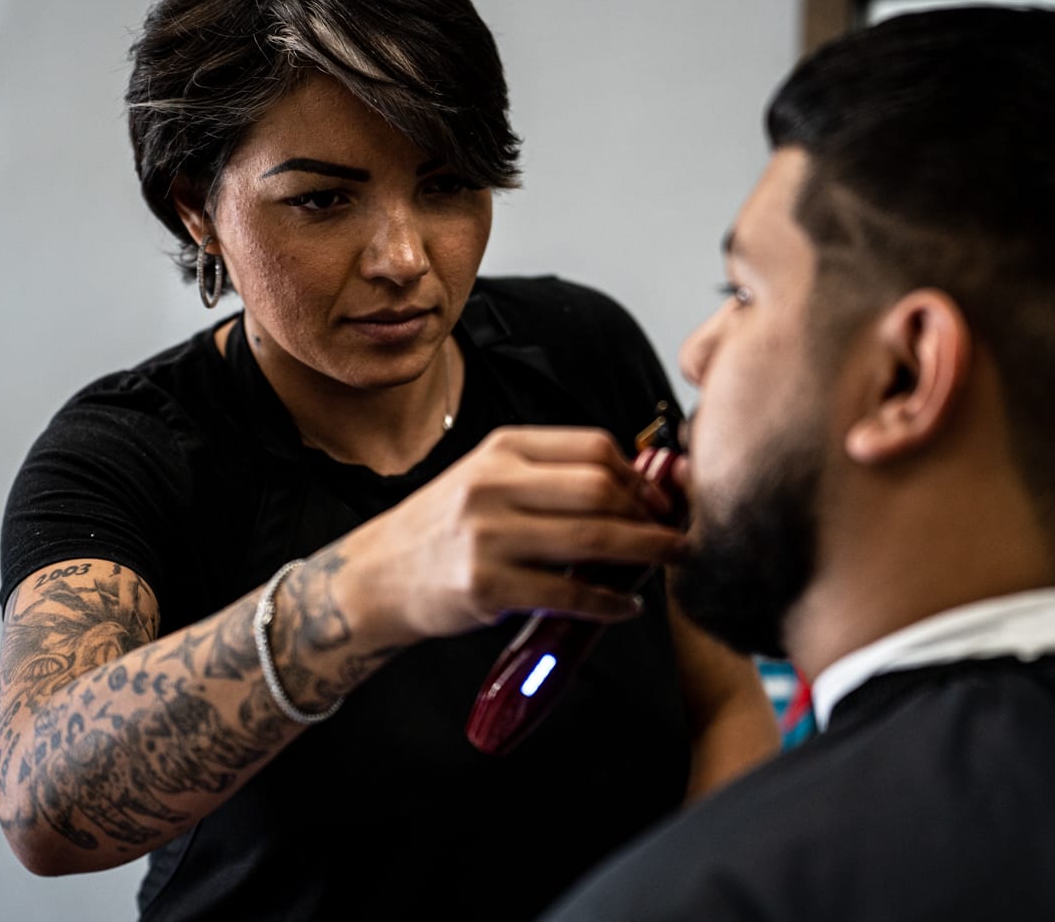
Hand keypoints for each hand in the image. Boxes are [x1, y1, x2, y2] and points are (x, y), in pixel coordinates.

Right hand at [341, 427, 686, 642]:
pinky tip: (626, 606)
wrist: (377, 576)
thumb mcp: (487, 478)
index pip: (593, 447)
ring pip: (593, 539)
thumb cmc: (444, 527)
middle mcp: (494, 484)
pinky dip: (608, 602)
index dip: (640, 474)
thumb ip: (547, 475)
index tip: (662, 498)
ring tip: (671, 561)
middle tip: (677, 533)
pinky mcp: (485, 587)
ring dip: (646, 553)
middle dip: (652, 514)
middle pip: (601, 488)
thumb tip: (634, 485)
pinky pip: (567, 593)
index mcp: (502, 449)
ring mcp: (488, 536)